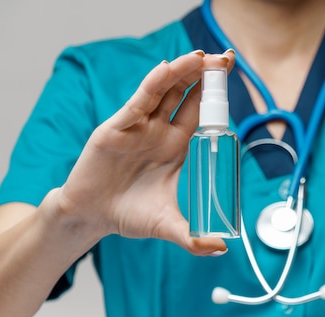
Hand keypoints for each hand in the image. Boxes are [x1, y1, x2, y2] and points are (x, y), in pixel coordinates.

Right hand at [52, 49, 234, 254]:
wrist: (91, 217)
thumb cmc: (128, 215)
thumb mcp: (167, 225)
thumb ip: (192, 238)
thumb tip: (222, 250)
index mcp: (175, 146)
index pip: (200, 112)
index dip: (216, 93)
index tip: (233, 73)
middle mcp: (159, 131)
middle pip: (186, 94)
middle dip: (205, 74)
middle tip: (226, 57)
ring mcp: (138, 127)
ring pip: (164, 92)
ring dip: (183, 72)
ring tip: (203, 56)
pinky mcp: (116, 128)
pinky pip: (138, 102)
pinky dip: (153, 85)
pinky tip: (168, 69)